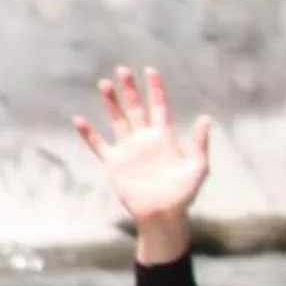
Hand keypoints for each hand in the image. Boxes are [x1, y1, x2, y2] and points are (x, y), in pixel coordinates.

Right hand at [73, 65, 210, 261]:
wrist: (163, 215)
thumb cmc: (184, 194)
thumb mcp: (198, 168)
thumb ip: (199, 144)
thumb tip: (206, 118)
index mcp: (165, 138)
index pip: (159, 107)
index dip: (156, 89)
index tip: (151, 71)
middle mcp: (145, 140)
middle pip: (136, 108)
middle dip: (130, 89)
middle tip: (122, 70)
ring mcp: (129, 150)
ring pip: (118, 120)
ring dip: (111, 103)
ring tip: (104, 84)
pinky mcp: (115, 163)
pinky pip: (99, 145)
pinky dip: (89, 134)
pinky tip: (79, 120)